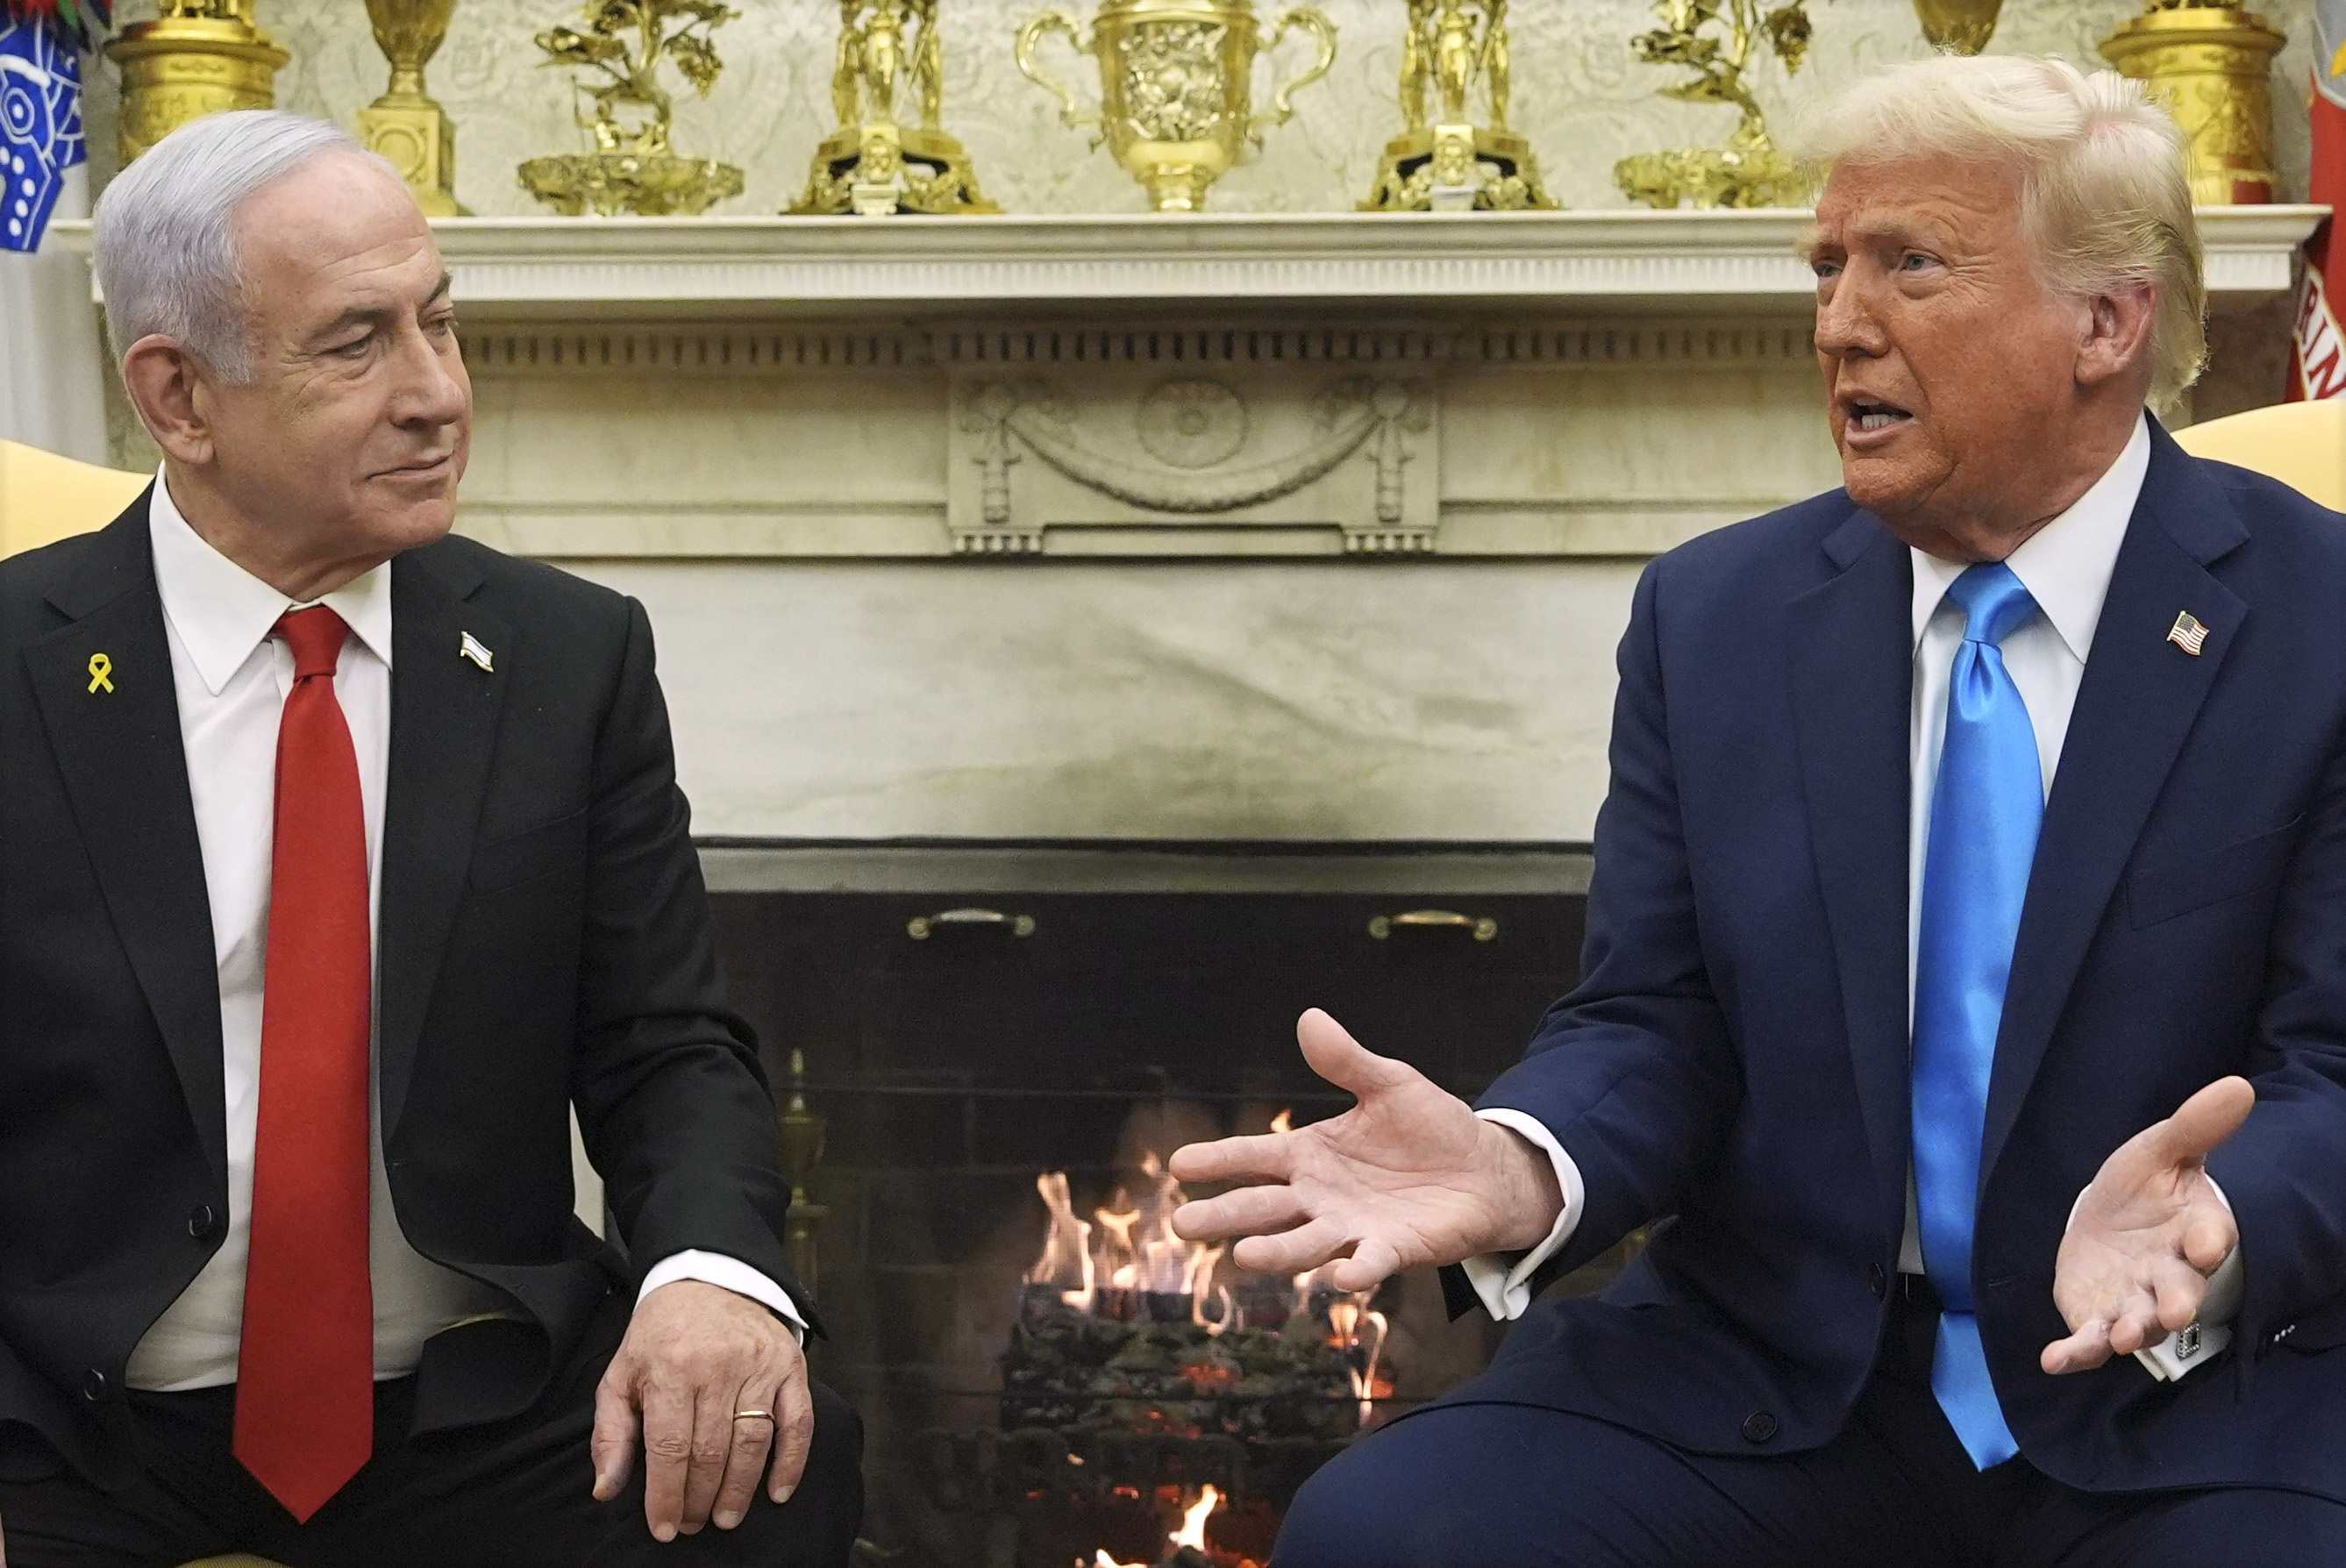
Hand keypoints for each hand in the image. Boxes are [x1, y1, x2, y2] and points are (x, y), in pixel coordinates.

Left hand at [591, 1280, 813, 1540]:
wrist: (708, 1277)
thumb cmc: (659, 1335)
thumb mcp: (621, 1375)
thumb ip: (611, 1433)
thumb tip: (607, 1489)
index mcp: (671, 1369)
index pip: (670, 1448)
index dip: (667, 1495)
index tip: (664, 1528)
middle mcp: (718, 1366)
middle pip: (711, 1451)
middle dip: (700, 1499)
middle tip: (693, 1524)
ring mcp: (759, 1366)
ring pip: (753, 1442)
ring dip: (740, 1490)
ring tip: (726, 1518)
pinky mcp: (789, 1365)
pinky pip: (798, 1421)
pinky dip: (792, 1461)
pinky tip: (778, 1492)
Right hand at [1169, 1008, 1563, 1289]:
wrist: (1484, 1170)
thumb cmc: (1430, 1126)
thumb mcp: (1390, 1083)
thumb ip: (1347, 1061)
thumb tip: (1309, 1018)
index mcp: (1310, 1154)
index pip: (1253, 1156)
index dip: (1218, 1160)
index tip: (1178, 1164)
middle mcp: (1320, 1196)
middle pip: (1262, 1207)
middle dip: (1224, 1215)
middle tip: (1183, 1224)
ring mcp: (1351, 1227)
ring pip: (1303, 1242)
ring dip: (1275, 1251)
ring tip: (1243, 1256)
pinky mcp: (1391, 1250)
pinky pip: (1367, 1263)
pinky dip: (1353, 1271)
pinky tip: (1339, 1275)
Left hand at [2041, 1076, 2253, 1374]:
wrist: (2107, 1218)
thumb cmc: (2145, 1188)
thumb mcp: (2162, 1150)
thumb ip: (2194, 1127)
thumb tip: (2237, 1086)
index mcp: (2194, 1230)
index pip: (2209, 1236)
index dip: (2210, 1240)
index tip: (2208, 1240)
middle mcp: (2170, 1273)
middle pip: (2180, 1292)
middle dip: (2177, 1302)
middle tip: (2174, 1312)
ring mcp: (2133, 1300)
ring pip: (2139, 1322)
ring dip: (2132, 1331)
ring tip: (2124, 1337)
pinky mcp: (2097, 1317)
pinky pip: (2088, 1341)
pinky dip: (2075, 1353)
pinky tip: (2054, 1360)